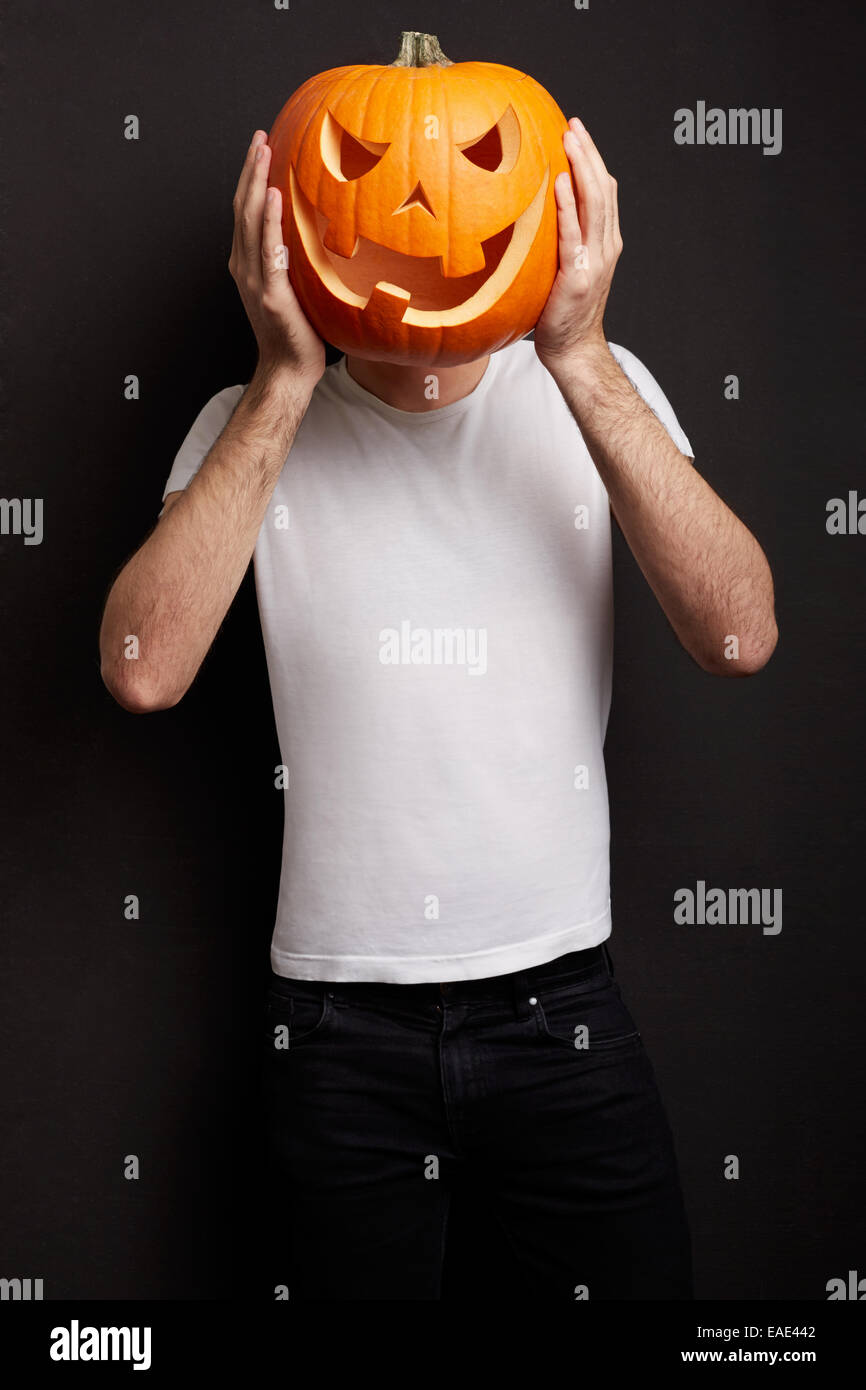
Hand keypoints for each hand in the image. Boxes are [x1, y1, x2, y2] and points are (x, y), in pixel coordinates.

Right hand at [228, 130, 325, 384]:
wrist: (289, 370)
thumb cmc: (298, 332)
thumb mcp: (297, 286)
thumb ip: (297, 258)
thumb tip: (319, 230)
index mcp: (249, 263)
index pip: (247, 211)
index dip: (250, 177)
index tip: (260, 146)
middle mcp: (246, 267)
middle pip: (243, 208)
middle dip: (250, 170)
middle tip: (259, 137)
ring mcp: (256, 280)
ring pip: (250, 222)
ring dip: (256, 184)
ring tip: (263, 153)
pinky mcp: (272, 295)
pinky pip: (269, 252)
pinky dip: (269, 223)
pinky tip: (276, 198)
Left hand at [534, 117, 622, 371]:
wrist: (572, 350)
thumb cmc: (560, 313)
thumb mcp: (563, 269)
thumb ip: (559, 241)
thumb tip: (530, 215)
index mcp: (605, 243)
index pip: (604, 192)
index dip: (593, 160)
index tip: (576, 132)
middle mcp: (606, 247)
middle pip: (603, 190)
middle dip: (589, 154)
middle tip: (572, 125)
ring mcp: (594, 262)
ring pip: (595, 205)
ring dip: (582, 169)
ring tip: (569, 141)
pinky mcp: (577, 277)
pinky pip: (574, 235)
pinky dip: (569, 208)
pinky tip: (560, 185)